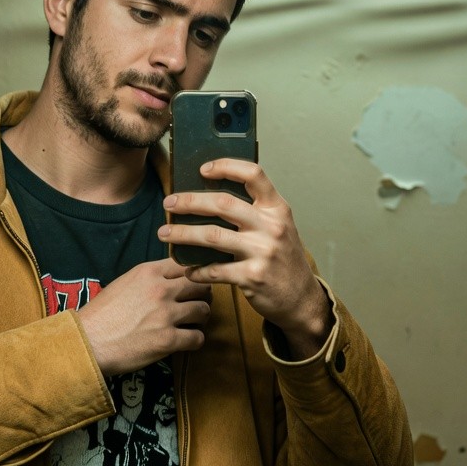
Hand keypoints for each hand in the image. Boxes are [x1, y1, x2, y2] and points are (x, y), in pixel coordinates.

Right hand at [76, 258, 211, 376]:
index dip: (193, 273)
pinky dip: (195, 340)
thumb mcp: (124, 283)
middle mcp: (160, 290)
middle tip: (197, 301)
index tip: (193, 282)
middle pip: (201, 284)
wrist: (87, 342)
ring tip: (193, 322)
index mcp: (148, 272)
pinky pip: (197, 338)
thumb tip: (169, 280)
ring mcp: (166, 315)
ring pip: (203, 310)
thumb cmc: (101, 315)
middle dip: (203, 293)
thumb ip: (148, 278)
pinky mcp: (168, 340)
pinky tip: (187, 340)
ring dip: (201, 317)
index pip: (186, 264)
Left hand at [159, 160, 332, 359]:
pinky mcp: (252, 277)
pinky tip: (187, 269)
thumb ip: (254, 212)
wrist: (302, 299)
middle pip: (223, 203)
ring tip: (164, 233)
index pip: (253, 174)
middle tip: (169, 203)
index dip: (226, 166)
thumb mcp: (278, 227)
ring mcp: (262, 252)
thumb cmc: (284, 259)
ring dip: (182, 233)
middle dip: (189, 201)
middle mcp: (271, 226)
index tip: (203, 169)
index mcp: (277, 209)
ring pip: (212, 235)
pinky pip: (214, 270)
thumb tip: (209, 197)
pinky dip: (196, 270)